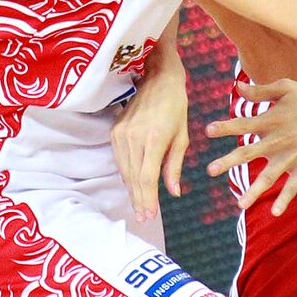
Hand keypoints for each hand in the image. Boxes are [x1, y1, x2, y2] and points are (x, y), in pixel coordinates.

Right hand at [111, 62, 188, 222]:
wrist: (157, 78)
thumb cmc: (176, 106)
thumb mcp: (182, 136)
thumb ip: (175, 165)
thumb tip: (174, 192)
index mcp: (154, 139)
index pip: (146, 177)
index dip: (147, 199)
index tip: (150, 215)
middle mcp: (133, 138)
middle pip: (133, 178)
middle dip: (139, 200)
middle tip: (143, 218)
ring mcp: (121, 134)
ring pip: (124, 171)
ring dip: (131, 191)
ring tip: (139, 208)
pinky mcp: (114, 131)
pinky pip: (119, 160)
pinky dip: (126, 175)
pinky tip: (132, 186)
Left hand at [205, 78, 296, 216]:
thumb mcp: (287, 87)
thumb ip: (261, 90)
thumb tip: (236, 88)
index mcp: (272, 119)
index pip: (243, 124)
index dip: (225, 127)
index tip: (207, 131)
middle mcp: (279, 139)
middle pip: (248, 153)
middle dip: (228, 162)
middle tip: (210, 170)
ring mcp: (293, 156)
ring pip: (269, 177)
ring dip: (253, 191)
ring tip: (240, 204)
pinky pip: (293, 187)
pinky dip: (285, 200)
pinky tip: (275, 213)